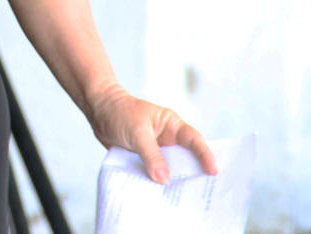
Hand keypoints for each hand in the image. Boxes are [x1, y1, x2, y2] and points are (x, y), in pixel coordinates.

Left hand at [88, 87, 217, 184]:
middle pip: (185, 159)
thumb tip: (164, 179)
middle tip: (201, 194)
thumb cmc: (119, 112)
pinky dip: (154, 183)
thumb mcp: (137, 132)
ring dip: (171, 181)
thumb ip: (151, 154)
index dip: (205, 155)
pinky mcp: (143, 159)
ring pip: (168, 168)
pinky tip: (155, 196)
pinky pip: (152, 173)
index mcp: (171, 125)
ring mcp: (155, 150)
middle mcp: (167, 139)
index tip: (213, 171)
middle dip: (192, 174)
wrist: (97, 110)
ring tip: (179, 201)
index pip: (193, 140)